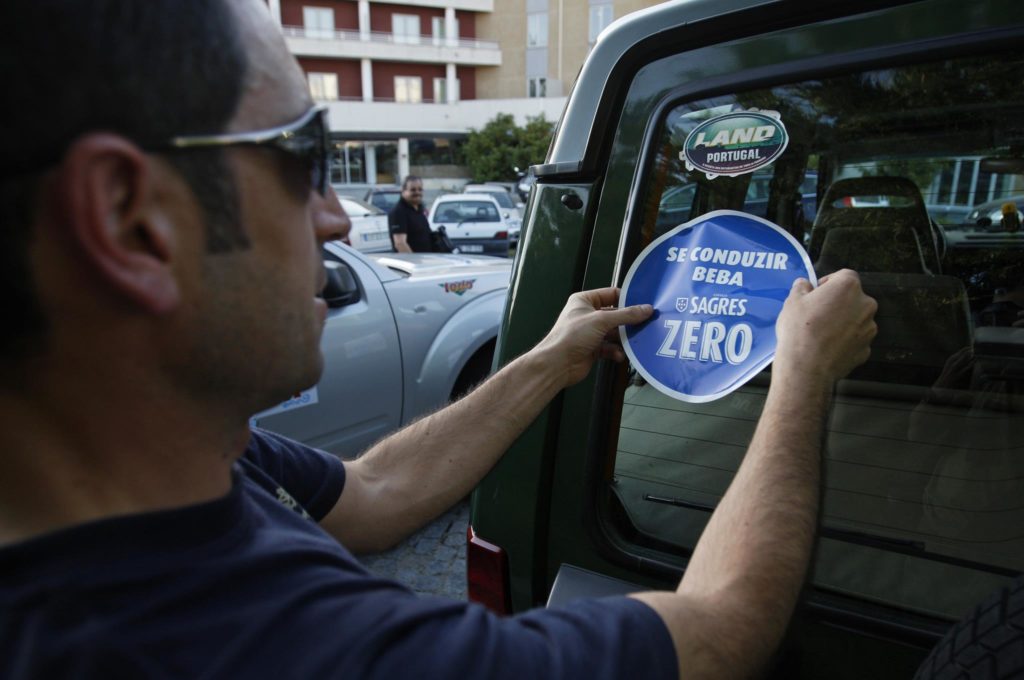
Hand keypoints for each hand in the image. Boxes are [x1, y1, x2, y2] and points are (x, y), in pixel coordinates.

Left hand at [534, 287, 652, 387]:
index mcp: (584, 301)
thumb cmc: (572, 336)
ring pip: (613, 332)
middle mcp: (587, 315)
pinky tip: (619, 355)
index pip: (610, 294)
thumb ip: (626, 315)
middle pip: (614, 315)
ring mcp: (590, 333)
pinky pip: (609, 347)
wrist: (558, 364)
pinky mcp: (592, 349)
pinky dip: (615, 351)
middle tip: (644, 324)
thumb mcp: (601, 320)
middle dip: (628, 322)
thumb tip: (645, 309)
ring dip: (623, 339)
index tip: (643, 304)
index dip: (627, 299)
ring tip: (634, 341)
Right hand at [775, 269, 877, 384]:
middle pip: (852, 298)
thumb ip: (801, 287)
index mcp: (848, 287)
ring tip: (822, 333)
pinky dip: (845, 341)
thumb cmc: (800, 330)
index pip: (844, 275)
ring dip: (843, 322)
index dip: (829, 283)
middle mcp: (865, 305)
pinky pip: (855, 340)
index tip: (816, 293)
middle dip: (838, 303)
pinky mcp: (866, 349)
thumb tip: (804, 284)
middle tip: (817, 314)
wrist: (807, 367)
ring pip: (855, 319)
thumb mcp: (792, 302)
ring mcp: (869, 329)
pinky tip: (827, 347)